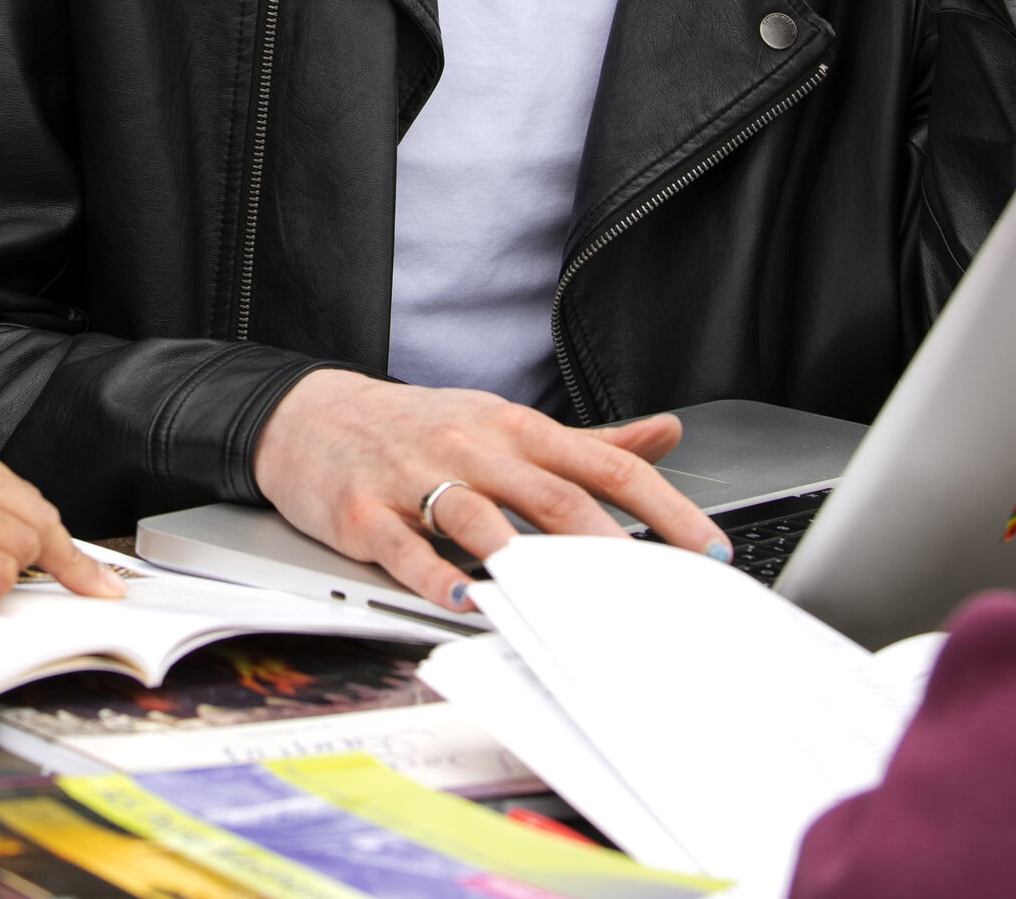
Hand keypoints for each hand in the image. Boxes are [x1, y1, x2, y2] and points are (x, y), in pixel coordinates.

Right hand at [249, 369, 729, 612]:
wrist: (309, 415)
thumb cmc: (418, 427)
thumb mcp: (504, 422)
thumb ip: (589, 439)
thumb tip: (667, 434)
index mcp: (513, 428)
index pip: (604, 463)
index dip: (662, 506)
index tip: (706, 548)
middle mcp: (471, 448)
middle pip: (552, 496)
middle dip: (610, 547)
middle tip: (654, 596)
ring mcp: (415, 479)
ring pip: (480, 519)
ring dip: (524, 561)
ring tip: (567, 601)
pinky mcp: (363, 514)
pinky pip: (404, 547)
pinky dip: (435, 575)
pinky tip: (464, 600)